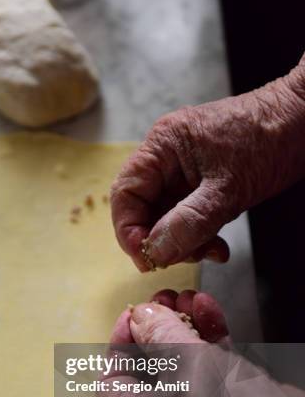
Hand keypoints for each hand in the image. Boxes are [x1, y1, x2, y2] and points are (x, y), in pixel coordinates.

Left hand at [97, 290, 304, 396]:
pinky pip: (208, 371)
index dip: (118, 344)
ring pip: (182, 366)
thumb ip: (156, 332)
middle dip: (157, 328)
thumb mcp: (180, 361)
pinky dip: (207, 339)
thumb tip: (141, 316)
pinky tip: (207, 308)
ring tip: (186, 297)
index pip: (112, 383)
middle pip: (148, 370)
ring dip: (183, 327)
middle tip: (163, 301)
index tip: (132, 316)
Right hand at [111, 56, 304, 269]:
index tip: (146, 258)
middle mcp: (167, 156)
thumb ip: (188, 222)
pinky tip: (217, 246)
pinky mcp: (202, 182)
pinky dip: (198, 235)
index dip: (128, 229)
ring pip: (166, 216)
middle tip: (181, 258)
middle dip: (160, 239)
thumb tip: (155, 251)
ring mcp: (184, 170)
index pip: (126, 193)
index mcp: (162, 145)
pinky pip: (187, 215)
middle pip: (143, 208)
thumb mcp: (228, 189)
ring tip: (209, 251)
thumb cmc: (270, 138)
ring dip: (182, 241)